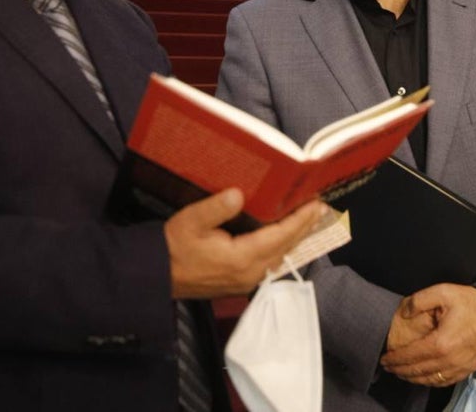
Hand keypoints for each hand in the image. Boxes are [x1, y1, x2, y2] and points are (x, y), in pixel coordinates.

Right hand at [165, 189, 325, 298]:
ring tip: (308, 220)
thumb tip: (239, 194)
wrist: (155, 276)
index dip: (300, 220)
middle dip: (303, 227)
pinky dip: (281, 247)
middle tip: (320, 208)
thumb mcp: (191, 221)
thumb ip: (216, 208)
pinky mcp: (239, 282)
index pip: (280, 236)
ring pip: (279, 257)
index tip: (316, 204)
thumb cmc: (172, 247)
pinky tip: (285, 238)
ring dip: (294, 238)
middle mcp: (249, 273)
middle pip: (285, 247)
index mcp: (241, 258)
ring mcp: (245, 280)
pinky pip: (269, 263)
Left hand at [379, 284, 475, 386]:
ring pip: (430, 380)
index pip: (411, 356)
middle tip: (388, 367)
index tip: (384, 359)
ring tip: (401, 372)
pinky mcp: (466, 370)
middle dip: (400, 370)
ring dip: (412, 378)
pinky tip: (422, 377)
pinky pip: (444, 382)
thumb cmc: (472, 303)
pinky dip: (429, 382)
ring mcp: (459, 367)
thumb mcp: (444, 292)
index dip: (395, 359)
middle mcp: (449, 360)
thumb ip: (420, 300)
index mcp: (441, 342)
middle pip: (418, 371)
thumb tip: (404, 313)